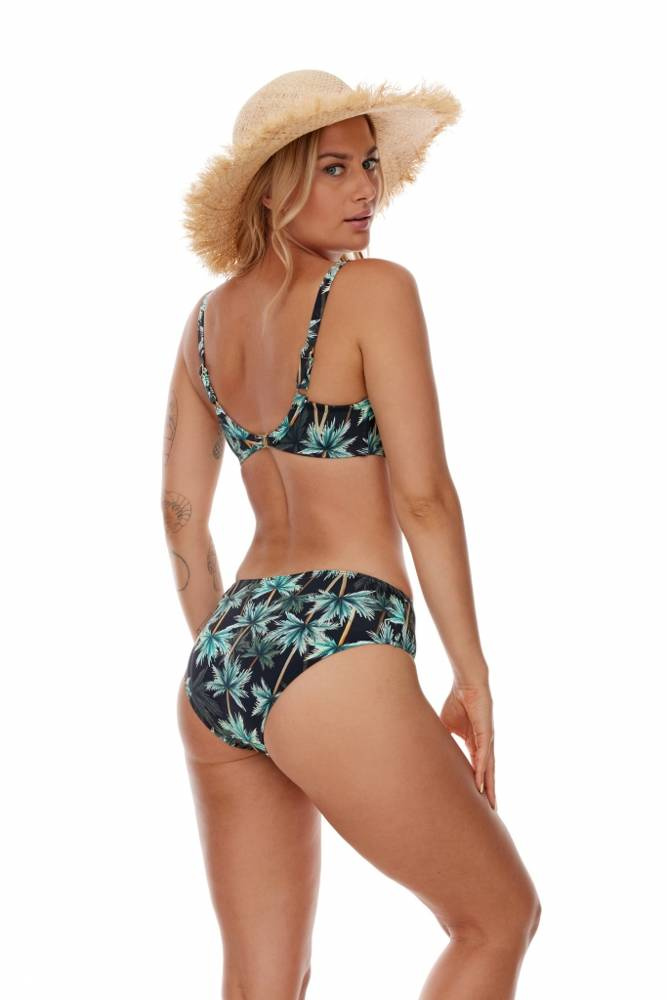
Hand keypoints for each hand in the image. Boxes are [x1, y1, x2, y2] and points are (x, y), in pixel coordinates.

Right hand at [439, 681, 495, 809]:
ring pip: (488, 768)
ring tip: (490, 804)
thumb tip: (428, 749)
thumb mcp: (446, 725)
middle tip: (491, 811)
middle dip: (489, 792)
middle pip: (487, 773)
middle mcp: (484, 744)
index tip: (479, 801)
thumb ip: (442, 739)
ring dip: (489, 787)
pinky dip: (483, 770)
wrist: (465, 684)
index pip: (478, 768)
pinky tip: (482, 784)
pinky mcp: (487, 733)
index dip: (479, 784)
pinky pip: (484, 756)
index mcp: (475, 743)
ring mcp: (487, 740)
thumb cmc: (457, 702)